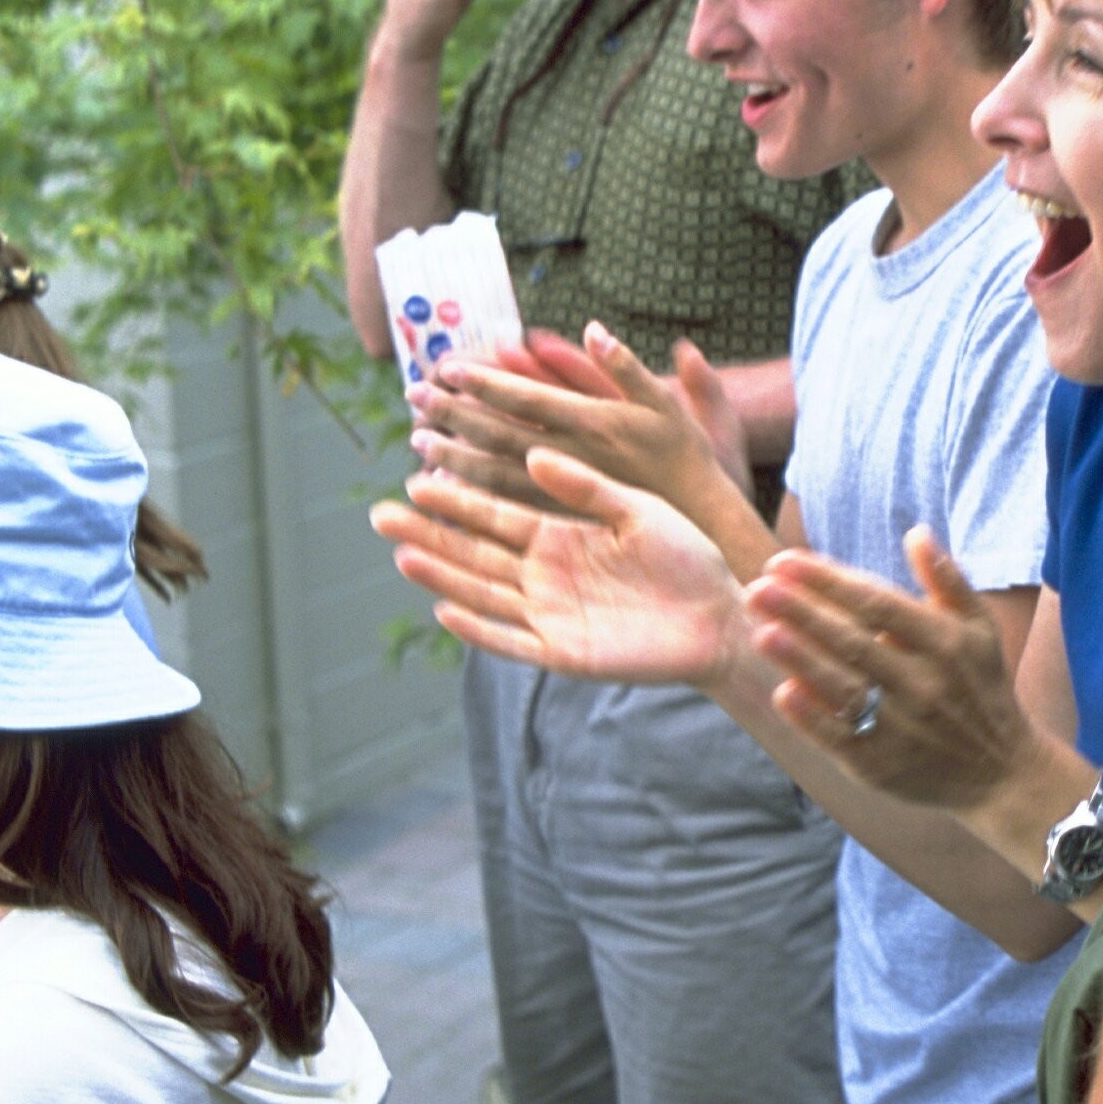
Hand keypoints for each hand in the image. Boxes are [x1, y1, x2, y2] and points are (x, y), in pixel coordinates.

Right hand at [370, 447, 750, 688]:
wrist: (721, 615)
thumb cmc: (688, 558)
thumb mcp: (638, 512)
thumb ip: (587, 487)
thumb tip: (533, 451)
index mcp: (562, 535)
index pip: (496, 514)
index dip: (458, 497)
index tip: (417, 472)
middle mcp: (546, 574)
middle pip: (475, 552)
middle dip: (430, 533)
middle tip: (381, 513)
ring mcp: (552, 615)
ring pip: (484, 592)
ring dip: (444, 574)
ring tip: (401, 553)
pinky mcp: (566, 652)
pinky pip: (514, 640)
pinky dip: (481, 627)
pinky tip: (447, 609)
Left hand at [411, 323, 736, 515]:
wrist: (710, 530)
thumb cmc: (692, 464)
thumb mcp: (674, 406)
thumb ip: (632, 367)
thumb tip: (593, 328)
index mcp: (597, 422)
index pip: (527, 396)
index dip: (485, 381)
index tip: (447, 367)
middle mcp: (575, 458)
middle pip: (499, 431)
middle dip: (453, 412)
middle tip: (414, 394)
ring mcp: (564, 495)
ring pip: (494, 473)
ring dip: (452, 454)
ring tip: (418, 440)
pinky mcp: (561, 527)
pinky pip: (505, 510)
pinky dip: (470, 497)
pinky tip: (445, 487)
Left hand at [744, 529, 1037, 806]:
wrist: (1000, 772)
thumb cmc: (981, 687)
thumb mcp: (979, 629)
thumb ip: (948, 580)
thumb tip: (916, 532)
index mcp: (945, 643)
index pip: (877, 603)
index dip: (828, 580)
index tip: (783, 561)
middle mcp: (924, 684)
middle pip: (853, 642)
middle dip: (802, 612)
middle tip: (758, 587)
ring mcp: (902, 728)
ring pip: (843, 688)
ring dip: (801, 660)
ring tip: (762, 632)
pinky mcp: (881, 766)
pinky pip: (840, 739)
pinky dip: (811, 717)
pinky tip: (783, 693)